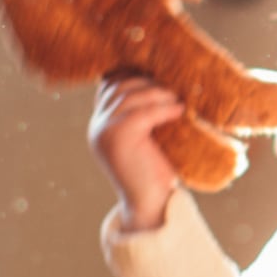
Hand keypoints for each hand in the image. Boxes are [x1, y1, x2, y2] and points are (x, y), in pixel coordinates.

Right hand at [88, 74, 182, 231]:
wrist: (152, 204)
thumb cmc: (157, 170)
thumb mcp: (150, 135)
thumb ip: (147, 111)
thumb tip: (168, 79)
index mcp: (102, 123)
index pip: (110, 84)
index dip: (135, 73)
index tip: (162, 72)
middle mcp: (97, 125)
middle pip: (119, 86)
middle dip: (149, 81)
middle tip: (176, 84)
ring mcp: (103, 132)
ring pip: (130, 96)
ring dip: (159, 93)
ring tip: (180, 100)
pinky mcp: (116, 139)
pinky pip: (141, 113)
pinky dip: (163, 108)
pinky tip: (179, 111)